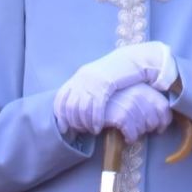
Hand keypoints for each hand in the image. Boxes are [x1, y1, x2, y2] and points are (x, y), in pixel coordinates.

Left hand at [53, 41, 176, 133]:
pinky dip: (95, 120)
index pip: (61, 98)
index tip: (63, 128)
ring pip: (82, 109)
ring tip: (90, 130)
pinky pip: (96, 107)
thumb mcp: (97, 79)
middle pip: (70, 107)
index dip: (60, 115)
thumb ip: (87, 89)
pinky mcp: (105, 85)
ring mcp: (93, 82)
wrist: (130, 59)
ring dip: (85, 124)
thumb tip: (77, 107)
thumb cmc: (115, 73)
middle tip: (81, 131)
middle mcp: (82, 79)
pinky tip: (97, 128)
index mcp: (79, 77)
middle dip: (74, 122)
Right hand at [103, 84, 172, 141]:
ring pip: (144, 128)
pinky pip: (133, 134)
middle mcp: (139, 94)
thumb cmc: (112, 99)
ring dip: (138, 133)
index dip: (164, 121)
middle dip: (148, 128)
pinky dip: (130, 138)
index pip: (164, 106)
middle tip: (138, 129)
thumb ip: (146, 101)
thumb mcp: (131, 93)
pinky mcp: (120, 116)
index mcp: (144, 88)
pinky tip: (126, 136)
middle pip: (154, 120)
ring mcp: (130, 105)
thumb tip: (161, 121)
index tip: (159, 128)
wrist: (88, 100)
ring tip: (130, 130)